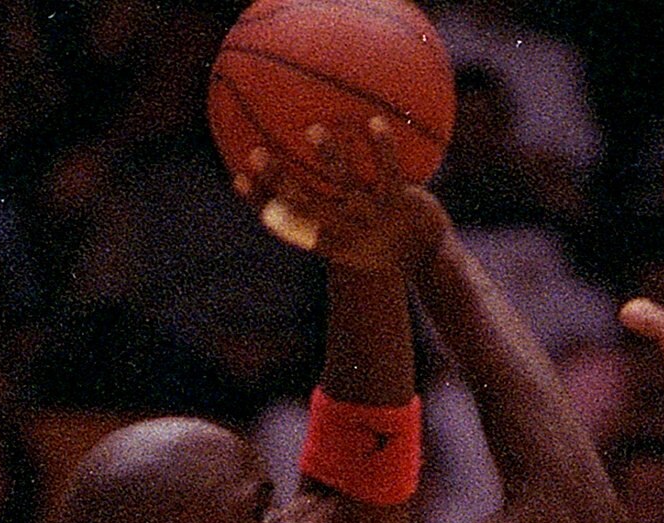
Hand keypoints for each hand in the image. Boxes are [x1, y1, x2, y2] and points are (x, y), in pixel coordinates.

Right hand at [232, 120, 445, 273]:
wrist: (427, 259)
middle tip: (255, 151)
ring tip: (313, 131)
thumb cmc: (384, 242)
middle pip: (306, 205)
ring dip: (329, 159)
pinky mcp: (400, 204)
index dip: (260, 202)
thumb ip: (327, 212)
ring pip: (345, 186)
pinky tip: (373, 121)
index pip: (287, 223)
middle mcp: (348, 231)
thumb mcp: (351, 237)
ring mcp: (374, 217)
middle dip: (279, 180)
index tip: (236, 177)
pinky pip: (388, 171)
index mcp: (330, 241)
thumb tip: (301, 180)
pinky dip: (381, 147)